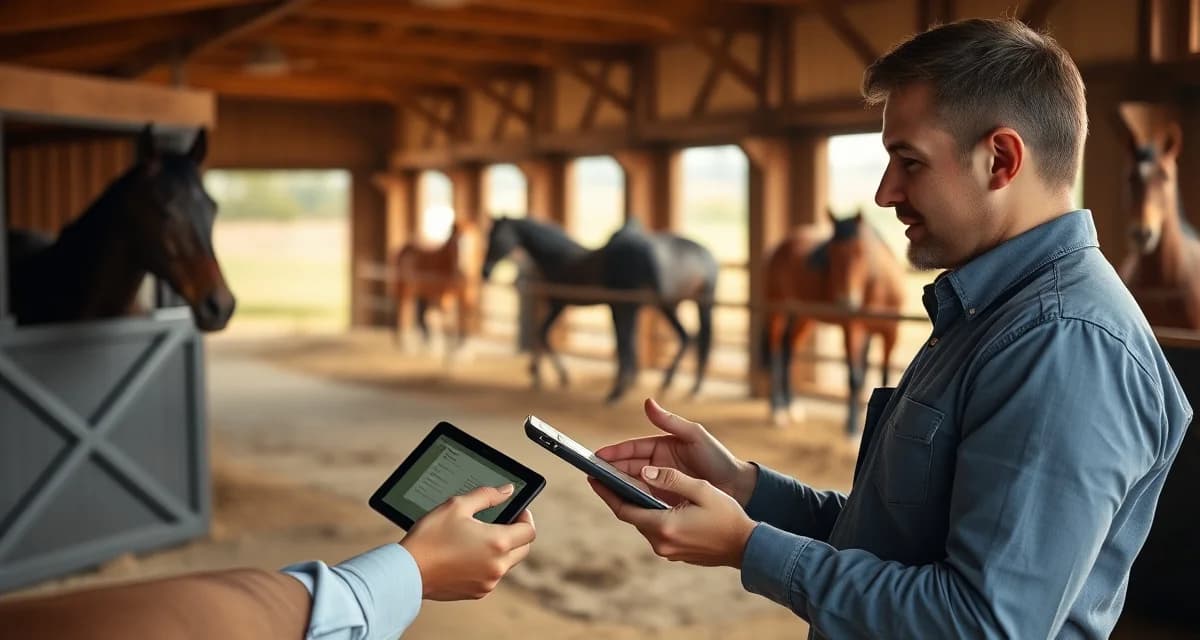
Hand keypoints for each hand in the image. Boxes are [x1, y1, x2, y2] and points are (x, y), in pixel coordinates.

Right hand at [399, 485, 535, 600]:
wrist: (407, 571)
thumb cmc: (430, 537)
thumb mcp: (457, 505)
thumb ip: (487, 495)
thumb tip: (506, 491)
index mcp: (498, 543)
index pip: (529, 531)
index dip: (526, 517)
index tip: (517, 510)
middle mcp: (497, 566)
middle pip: (524, 549)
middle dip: (518, 534)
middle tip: (502, 522)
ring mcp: (488, 582)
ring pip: (508, 563)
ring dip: (502, 550)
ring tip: (480, 537)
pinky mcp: (477, 592)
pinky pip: (492, 576)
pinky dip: (487, 564)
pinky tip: (468, 553)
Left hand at [589, 466, 756, 567]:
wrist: (747, 547)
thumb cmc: (727, 516)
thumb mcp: (701, 489)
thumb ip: (670, 479)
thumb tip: (644, 472)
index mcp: (664, 525)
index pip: (624, 508)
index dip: (606, 492)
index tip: (593, 478)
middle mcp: (661, 542)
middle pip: (631, 516)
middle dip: (618, 496)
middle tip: (606, 476)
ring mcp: (667, 551)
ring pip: (643, 523)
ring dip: (636, 506)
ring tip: (628, 484)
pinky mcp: (675, 554)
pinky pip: (655, 531)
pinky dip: (650, 515)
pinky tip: (653, 502)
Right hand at [596, 398, 757, 505]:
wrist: (737, 487)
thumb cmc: (718, 458)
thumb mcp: (695, 436)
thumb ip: (670, 421)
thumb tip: (648, 402)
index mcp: (661, 447)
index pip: (632, 449)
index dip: (614, 453)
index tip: (598, 456)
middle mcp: (658, 465)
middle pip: (628, 468)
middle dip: (610, 470)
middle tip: (592, 475)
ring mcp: (661, 483)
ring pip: (633, 484)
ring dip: (617, 486)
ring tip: (601, 490)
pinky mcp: (666, 500)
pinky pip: (645, 500)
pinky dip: (632, 501)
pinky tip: (622, 504)